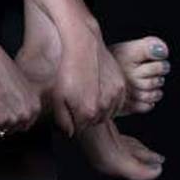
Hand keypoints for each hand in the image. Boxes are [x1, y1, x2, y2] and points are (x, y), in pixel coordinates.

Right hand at [0, 35, 43, 136]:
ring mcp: (12, 117)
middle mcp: (26, 113)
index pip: (24, 125)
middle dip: (0, 123)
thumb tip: (14, 109)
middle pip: (11, 129)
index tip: (1, 111)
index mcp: (35, 105)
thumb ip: (21, 98)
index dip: (10, 119)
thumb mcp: (20, 82)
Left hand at [47, 20, 126, 136]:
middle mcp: (104, 106)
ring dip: (98, 110)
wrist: (83, 46)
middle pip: (95, 122)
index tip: (69, 112)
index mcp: (88, 111)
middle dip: (86, 117)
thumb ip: (63, 120)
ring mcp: (115, 96)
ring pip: (107, 113)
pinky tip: (98, 92)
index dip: (73, 122)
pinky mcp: (121, 87)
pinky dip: (109, 102)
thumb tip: (69, 133)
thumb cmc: (68, 70)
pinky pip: (117, 103)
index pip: (81, 129)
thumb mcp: (58, 97)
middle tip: (76, 103)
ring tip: (87, 97)